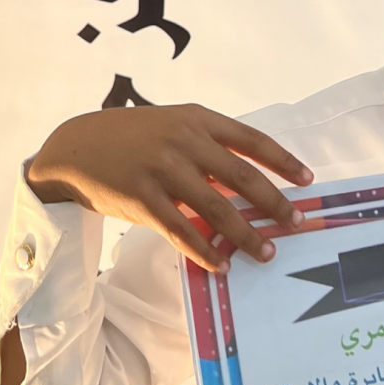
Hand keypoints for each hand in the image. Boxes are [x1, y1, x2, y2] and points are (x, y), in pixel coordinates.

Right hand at [28, 104, 313, 272]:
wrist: (76, 147)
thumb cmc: (132, 138)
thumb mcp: (171, 126)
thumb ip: (207, 147)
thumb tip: (249, 184)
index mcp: (196, 119)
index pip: (251, 139)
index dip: (282, 161)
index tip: (307, 179)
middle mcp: (183, 142)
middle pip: (242, 177)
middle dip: (274, 204)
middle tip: (295, 223)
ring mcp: (162, 171)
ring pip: (217, 210)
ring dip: (246, 236)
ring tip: (265, 253)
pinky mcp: (142, 200)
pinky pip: (183, 232)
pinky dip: (206, 252)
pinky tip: (221, 265)